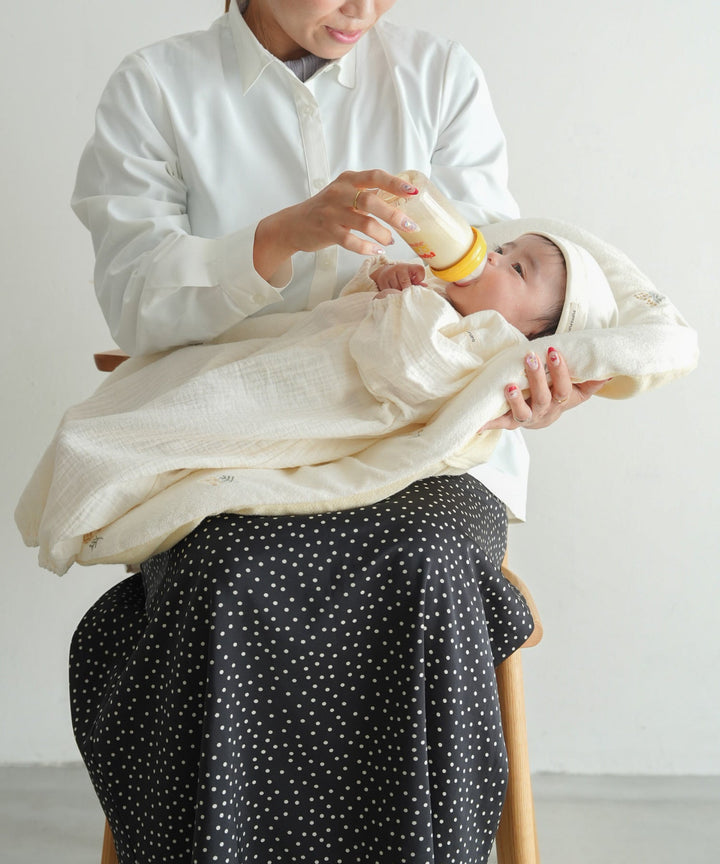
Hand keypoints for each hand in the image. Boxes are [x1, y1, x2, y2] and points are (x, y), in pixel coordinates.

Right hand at [253, 170, 418, 280]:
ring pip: (364, 223)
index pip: (375, 176)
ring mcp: (332, 212)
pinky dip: (367, 248)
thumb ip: (367, 194)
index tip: (412, 192)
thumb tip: (399, 197)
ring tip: (390, 240)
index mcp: (348, 180)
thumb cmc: (325, 209)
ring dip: (382, 234)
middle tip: (410, 226)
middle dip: (394, 215)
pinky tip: (376, 250)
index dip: (394, 183)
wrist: (293, 225)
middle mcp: (339, 193)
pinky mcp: (326, 231)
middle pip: (371, 201)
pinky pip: (351, 241)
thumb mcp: (344, 194)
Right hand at [370, 262, 426, 292]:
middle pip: (405, 283)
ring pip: (396, 288)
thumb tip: (425, 287)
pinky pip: (389, 291)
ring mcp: (389, 274)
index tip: (417, 282)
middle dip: (407, 290)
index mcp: (408, 266)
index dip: (420, 278)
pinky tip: (393, 293)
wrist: (384, 273)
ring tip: (399, 292)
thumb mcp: (409, 276)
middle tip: (407, 293)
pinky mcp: (382, 281)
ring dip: (399, 293)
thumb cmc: (401, 276)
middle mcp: (398, 268)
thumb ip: (417, 282)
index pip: (419, 269)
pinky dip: (392, 294)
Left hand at [480, 346, 608, 431]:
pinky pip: (501, 423)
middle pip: (543, 397)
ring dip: (516, 400)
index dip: (560, 371)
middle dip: (537, 377)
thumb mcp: (579, 390)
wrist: (545, 418)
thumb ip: (592, 380)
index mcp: (562, 401)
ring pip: (523, 413)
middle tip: (530, 357)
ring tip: (509, 386)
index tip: (552, 351)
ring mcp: (528, 417)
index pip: (564, 386)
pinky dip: (490, 424)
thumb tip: (610, 370)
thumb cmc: (560, 396)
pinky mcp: (512, 422)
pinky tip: (479, 424)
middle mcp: (546, 411)